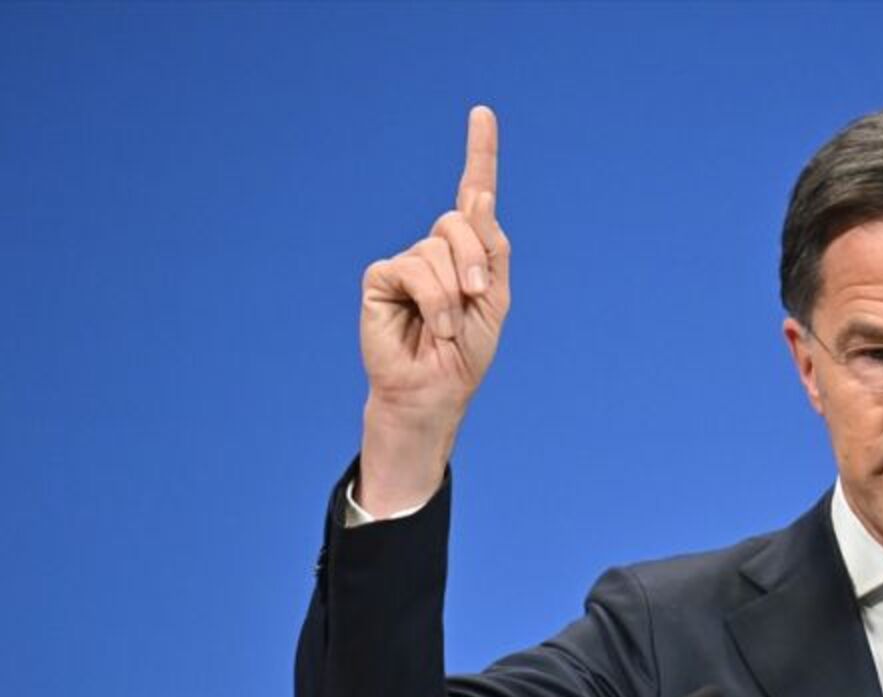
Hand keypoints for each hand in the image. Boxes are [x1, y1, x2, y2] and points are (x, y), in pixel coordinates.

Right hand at [355, 106, 510, 513]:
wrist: (437, 389)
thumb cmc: (466, 351)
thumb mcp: (493, 298)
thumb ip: (489, 248)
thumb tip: (475, 198)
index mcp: (468, 251)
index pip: (473, 194)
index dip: (479, 153)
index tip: (482, 113)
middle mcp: (436, 248)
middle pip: (463, 220)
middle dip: (477, 261)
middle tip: (476, 297)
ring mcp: (407, 261)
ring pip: (439, 248)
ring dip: (455, 293)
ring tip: (449, 326)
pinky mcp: (381, 276)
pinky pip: (413, 268)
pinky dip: (433, 299)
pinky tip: (431, 325)